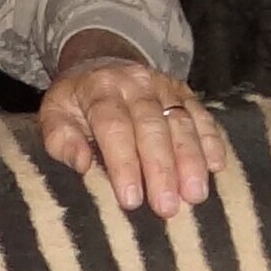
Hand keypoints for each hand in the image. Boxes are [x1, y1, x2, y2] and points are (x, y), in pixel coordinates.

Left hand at [38, 40, 223, 215]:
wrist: (101, 64)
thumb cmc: (76, 103)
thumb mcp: (54, 115)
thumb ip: (61, 139)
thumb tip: (82, 165)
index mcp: (99, 89)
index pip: (114, 127)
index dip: (124, 164)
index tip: (131, 200)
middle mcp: (135, 83)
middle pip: (152, 127)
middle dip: (161, 169)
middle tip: (166, 207)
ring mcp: (163, 86)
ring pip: (181, 122)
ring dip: (191, 160)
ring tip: (195, 194)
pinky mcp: (184, 91)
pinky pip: (202, 114)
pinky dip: (212, 139)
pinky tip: (216, 166)